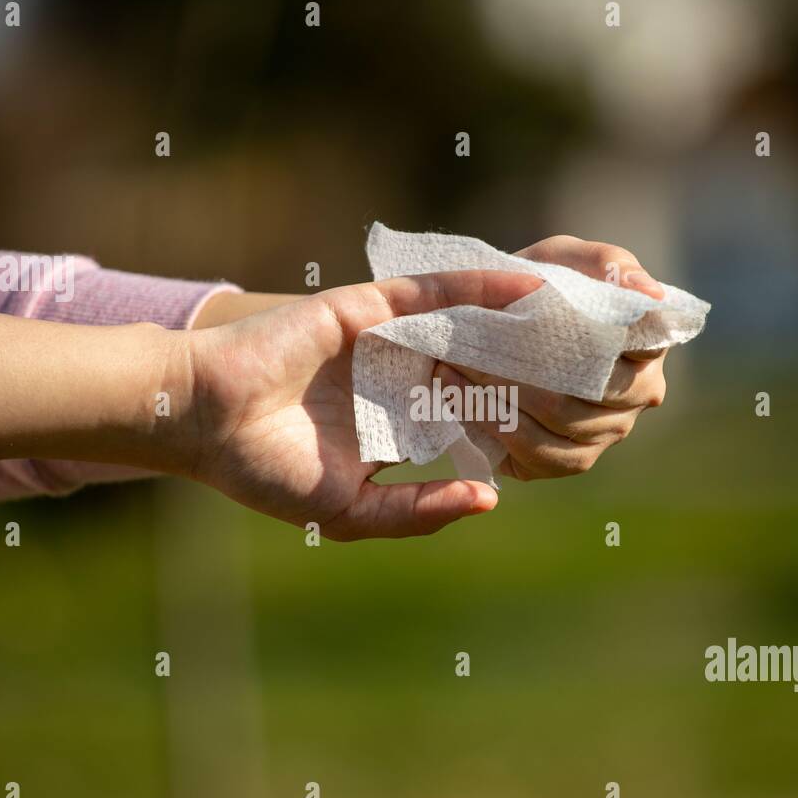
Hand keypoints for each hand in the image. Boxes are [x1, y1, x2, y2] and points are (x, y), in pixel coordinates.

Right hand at [177, 270, 544, 539]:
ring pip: (468, 325)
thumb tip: (488, 500)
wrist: (204, 419)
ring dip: (519, 321)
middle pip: (480, 367)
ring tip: (579, 319)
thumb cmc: (267, 471)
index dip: (514, 420)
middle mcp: (400, 380)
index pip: (470, 420)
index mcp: (398, 427)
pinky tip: (530, 286)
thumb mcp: (352, 511)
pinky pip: (436, 292)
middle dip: (530, 367)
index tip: (567, 423)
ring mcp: (387, 341)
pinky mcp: (369, 307)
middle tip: (594, 364)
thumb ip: (419, 510)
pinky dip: (481, 286)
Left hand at [433, 234, 671, 480]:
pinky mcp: (567, 461)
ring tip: (457, 365)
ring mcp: (606, 432)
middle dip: (531, 367)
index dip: (599, 335)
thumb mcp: (567, 258)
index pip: (642, 346)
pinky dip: (497, 425)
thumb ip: (609, 264)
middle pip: (592, 390)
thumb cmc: (540, 282)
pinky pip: (540, 455)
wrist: (494, 322)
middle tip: (476, 345)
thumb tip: (650, 295)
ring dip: (505, 395)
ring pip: (562, 423)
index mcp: (649, 345)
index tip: (547, 316)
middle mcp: (638, 395)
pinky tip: (463, 399)